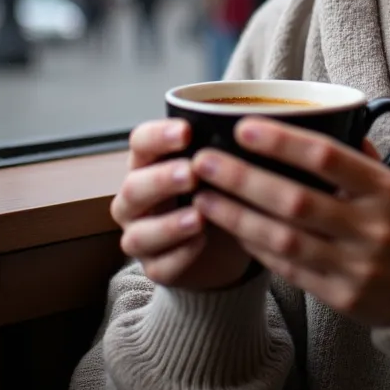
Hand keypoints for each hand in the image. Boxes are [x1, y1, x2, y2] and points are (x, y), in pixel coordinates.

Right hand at [110, 120, 251, 289]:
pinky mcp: (155, 268)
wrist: (222, 242)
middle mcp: (136, 199)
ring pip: (137, 234)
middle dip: (161, 179)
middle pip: (132, 187)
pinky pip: (159, 266)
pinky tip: (202, 242)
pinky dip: (181, 255)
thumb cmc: (218, 189)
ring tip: (200, 216)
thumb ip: (222, 145)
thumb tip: (256, 121)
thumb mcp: (220, 163)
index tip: (186, 131)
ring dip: (168, 225)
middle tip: (191, 173)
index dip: (157, 136)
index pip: (140, 143)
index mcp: (148, 163)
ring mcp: (141, 235)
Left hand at [191, 120, 389, 327]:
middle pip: (296, 200)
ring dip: (237, 216)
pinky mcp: (340, 297)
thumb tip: (315, 118)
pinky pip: (287, 270)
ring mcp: (355, 265)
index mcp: (383, 189)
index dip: (282, 142)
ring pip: (284, 239)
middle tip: (204, 161)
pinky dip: (255, 246)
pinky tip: (230, 227)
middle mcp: (370, 226)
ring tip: (202, 196)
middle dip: (244, 179)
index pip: (327, 157)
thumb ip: (355, 156)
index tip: (243, 127)